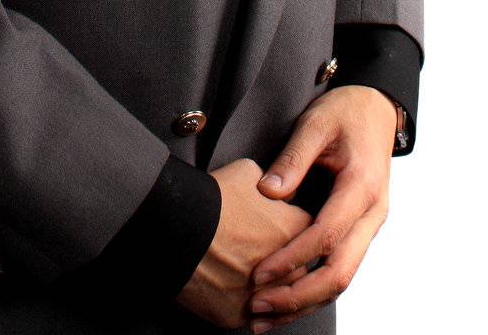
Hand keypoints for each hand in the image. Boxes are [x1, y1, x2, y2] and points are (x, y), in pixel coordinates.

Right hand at [174, 158, 312, 328]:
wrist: (178, 226)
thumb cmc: (214, 197)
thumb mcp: (248, 172)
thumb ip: (272, 184)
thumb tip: (274, 190)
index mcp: (295, 231)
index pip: (309, 233)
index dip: (290, 226)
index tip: (275, 223)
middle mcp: (287, 270)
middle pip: (296, 270)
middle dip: (282, 261)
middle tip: (257, 247)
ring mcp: (262, 297)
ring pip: (272, 298)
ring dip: (264, 286)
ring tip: (241, 268)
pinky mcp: (235, 315)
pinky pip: (245, 313)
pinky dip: (238, 301)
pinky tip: (225, 284)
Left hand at [246, 85, 397, 328]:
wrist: (376, 110)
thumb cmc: (345, 113)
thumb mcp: (316, 123)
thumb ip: (293, 159)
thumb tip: (267, 194)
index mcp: (362, 187)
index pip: (327, 235)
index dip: (292, 259)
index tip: (258, 275)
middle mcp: (371, 215)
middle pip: (340, 272)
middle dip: (299, 296)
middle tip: (258, 307)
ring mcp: (369, 226)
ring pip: (342, 278)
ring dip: (305, 302)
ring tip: (263, 318)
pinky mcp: (360, 231)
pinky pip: (340, 268)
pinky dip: (313, 290)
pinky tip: (285, 301)